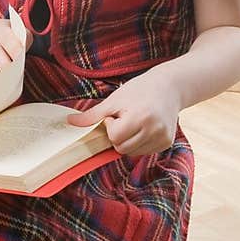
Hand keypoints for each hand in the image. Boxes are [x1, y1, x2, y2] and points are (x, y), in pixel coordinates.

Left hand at [65, 67, 181, 155]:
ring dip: (128, 141)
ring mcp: (162, 139)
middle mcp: (154, 130)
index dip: (111, 127)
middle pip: (122, 149)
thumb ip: (92, 115)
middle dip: (118, 136)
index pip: (115, 138)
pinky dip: (139, 143)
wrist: (170, 87)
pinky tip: (144, 128)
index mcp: (141, 117)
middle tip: (125, 119)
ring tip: (135, 122)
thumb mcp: (114, 99)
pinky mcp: (167, 143)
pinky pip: (144, 152)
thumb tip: (69, 122)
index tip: (116, 115)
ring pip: (132, 153)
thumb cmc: (139, 90)